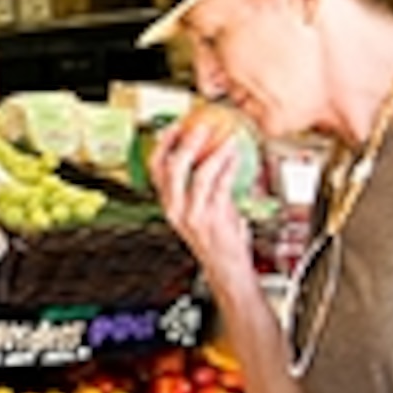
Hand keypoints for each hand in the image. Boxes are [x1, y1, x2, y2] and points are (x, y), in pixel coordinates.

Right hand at [152, 112, 254, 284]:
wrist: (226, 267)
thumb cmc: (216, 237)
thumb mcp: (202, 208)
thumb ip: (203, 184)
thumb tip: (212, 151)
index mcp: (168, 203)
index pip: (155, 168)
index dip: (163, 144)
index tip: (175, 125)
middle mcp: (175, 209)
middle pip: (172, 168)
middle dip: (186, 143)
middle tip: (201, 125)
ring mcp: (193, 215)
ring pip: (199, 175)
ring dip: (216, 152)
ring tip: (227, 137)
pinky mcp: (213, 219)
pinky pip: (222, 185)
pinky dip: (230, 166)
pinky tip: (237, 155)